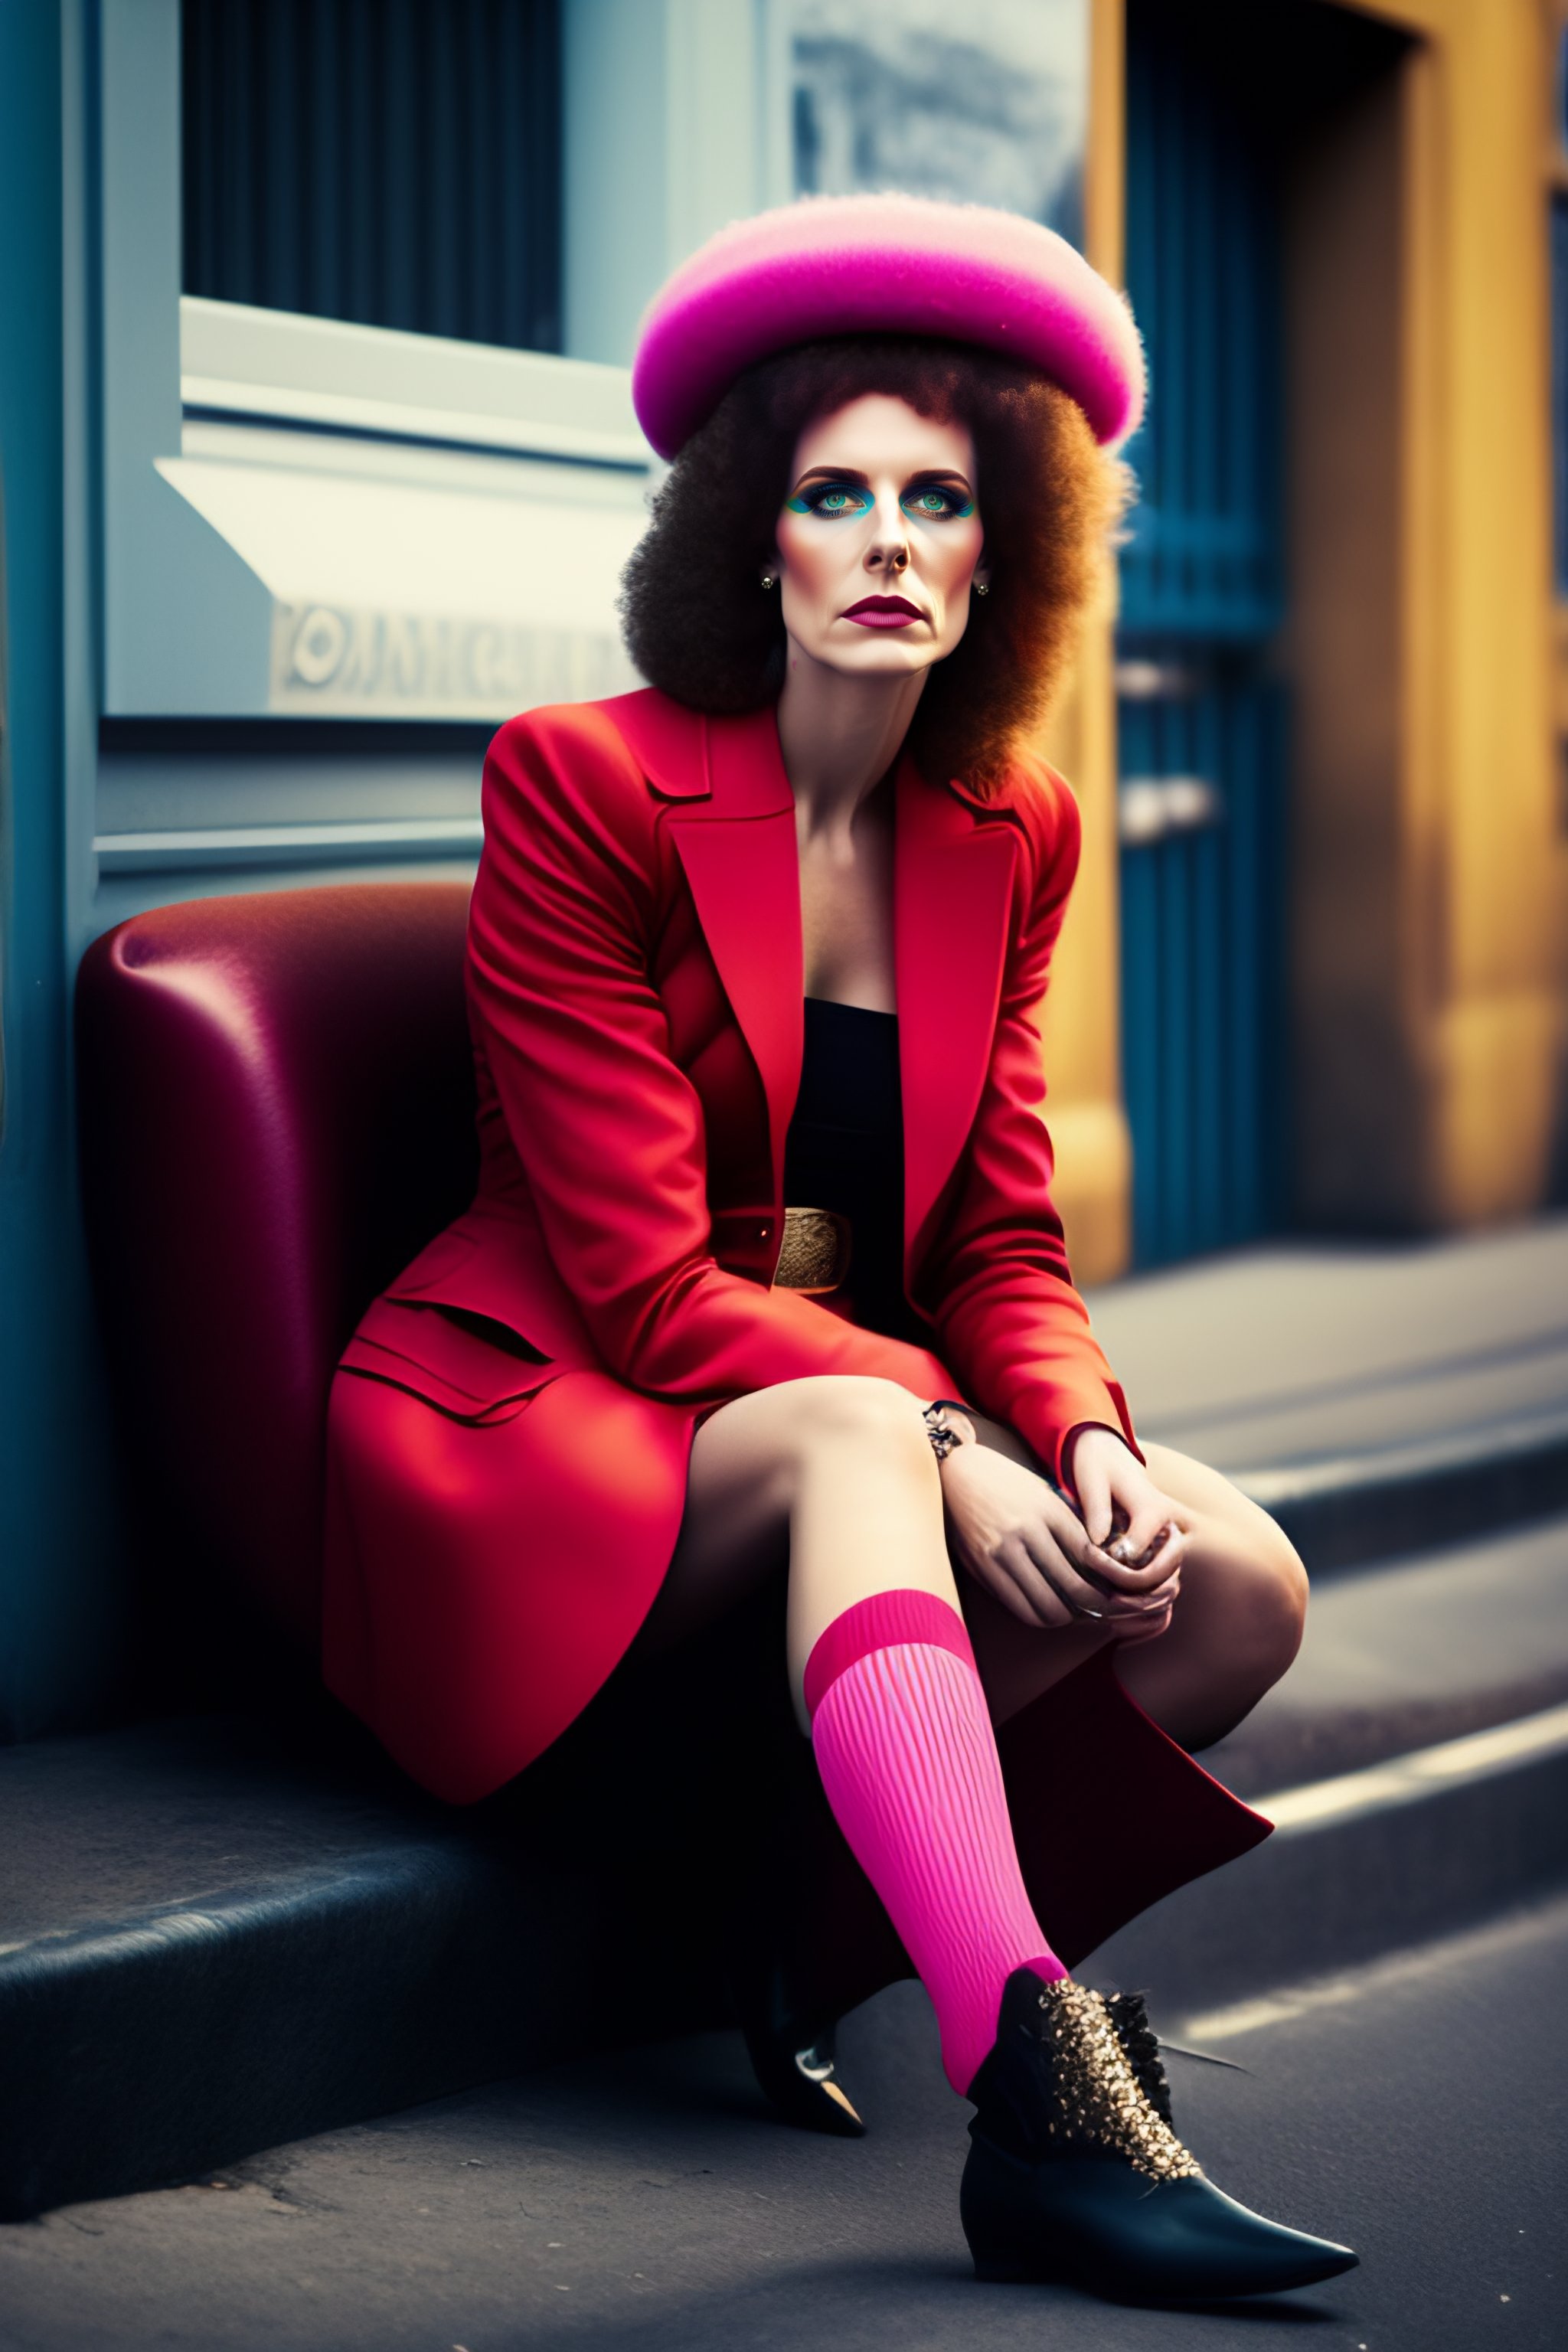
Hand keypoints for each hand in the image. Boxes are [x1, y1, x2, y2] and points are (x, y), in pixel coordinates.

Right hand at [939, 1437, 1183, 1635]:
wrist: (954, 1471)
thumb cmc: (1005, 1482)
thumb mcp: (1043, 1494)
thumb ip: (1068, 1526)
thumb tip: (1100, 1565)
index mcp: (1048, 1510)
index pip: (1090, 1558)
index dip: (1108, 1581)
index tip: (1117, 1591)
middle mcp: (1026, 1531)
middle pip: (1074, 1587)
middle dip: (1095, 1607)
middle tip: (1103, 1612)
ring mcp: (1001, 1552)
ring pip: (1047, 1605)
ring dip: (1066, 1617)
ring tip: (1074, 1615)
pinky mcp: (982, 1567)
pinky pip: (1019, 1606)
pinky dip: (1038, 1615)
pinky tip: (1046, 1610)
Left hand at [1061, 1425, 1188, 1641]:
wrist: (1110, 1460)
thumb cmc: (1097, 1467)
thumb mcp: (1091, 1478)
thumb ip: (1097, 1508)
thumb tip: (1098, 1544)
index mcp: (1154, 1507)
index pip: (1142, 1545)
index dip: (1114, 1560)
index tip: (1089, 1556)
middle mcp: (1171, 1530)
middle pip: (1165, 1573)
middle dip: (1131, 1587)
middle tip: (1100, 1590)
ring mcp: (1170, 1548)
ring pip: (1168, 1589)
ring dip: (1140, 1604)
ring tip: (1107, 1606)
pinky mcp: (1163, 1560)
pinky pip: (1165, 1596)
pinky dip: (1148, 1613)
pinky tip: (1120, 1621)